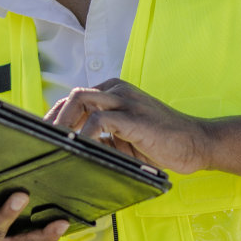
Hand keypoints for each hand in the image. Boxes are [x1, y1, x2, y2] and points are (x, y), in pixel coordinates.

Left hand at [45, 79, 212, 172]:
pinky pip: (100, 119)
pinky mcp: (135, 117)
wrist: (198, 143)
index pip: (74, 99)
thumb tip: (70, 150)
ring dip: (64, 123)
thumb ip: (100, 137)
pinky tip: (81, 148)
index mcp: (114, 93)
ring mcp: (127, 101)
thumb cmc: (161, 143)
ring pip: (82, 99)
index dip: (55, 117)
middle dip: (54, 120)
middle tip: (44, 143)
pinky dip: (85, 134)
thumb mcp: (124, 138)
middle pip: (74, 96)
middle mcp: (118, 91)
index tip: (42, 137)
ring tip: (57, 145)